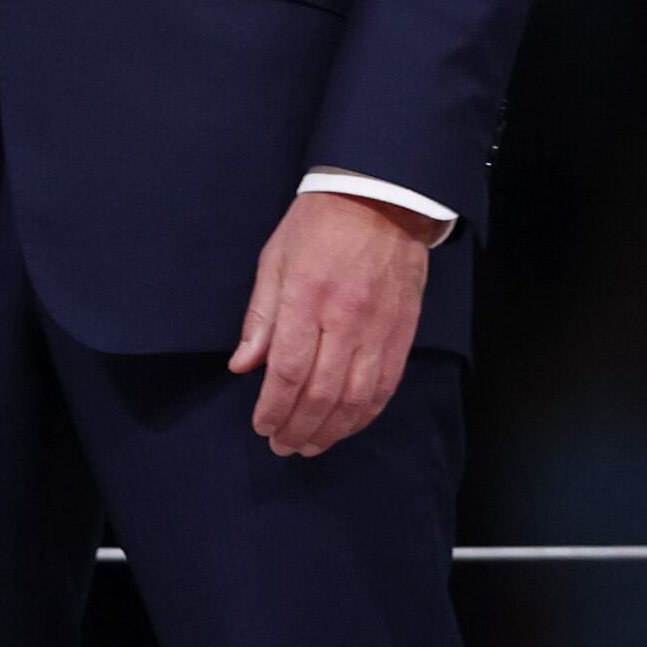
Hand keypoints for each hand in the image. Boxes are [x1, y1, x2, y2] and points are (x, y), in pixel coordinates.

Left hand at [229, 186, 436, 455]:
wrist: (383, 199)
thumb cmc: (318, 225)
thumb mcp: (274, 261)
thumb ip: (260, 317)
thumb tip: (242, 365)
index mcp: (307, 299)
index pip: (287, 370)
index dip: (273, 407)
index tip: (261, 426)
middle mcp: (346, 320)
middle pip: (322, 392)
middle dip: (299, 427)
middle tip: (282, 447)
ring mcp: (379, 329)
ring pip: (358, 397)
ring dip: (332, 429)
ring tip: (311, 446)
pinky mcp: (404, 332)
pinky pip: (387, 384)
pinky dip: (367, 413)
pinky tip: (348, 426)